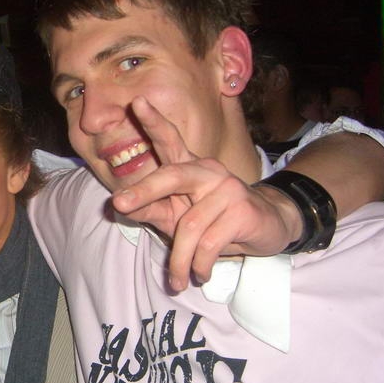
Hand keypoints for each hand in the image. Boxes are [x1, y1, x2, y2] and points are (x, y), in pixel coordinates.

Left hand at [112, 97, 302, 290]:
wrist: (266, 228)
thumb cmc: (212, 221)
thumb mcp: (175, 217)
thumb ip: (148, 209)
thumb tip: (117, 206)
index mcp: (187, 167)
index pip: (168, 140)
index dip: (153, 121)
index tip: (136, 102)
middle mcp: (206, 170)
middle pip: (171, 175)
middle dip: (143, 191)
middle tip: (119, 204)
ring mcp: (227, 187)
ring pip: (189, 226)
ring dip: (179, 259)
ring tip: (176, 279)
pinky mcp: (242, 209)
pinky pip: (209, 243)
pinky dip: (199, 264)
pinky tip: (200, 274)